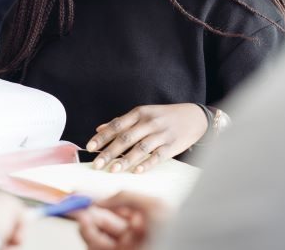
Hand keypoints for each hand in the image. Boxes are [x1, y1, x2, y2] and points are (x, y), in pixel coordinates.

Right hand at [76, 192, 170, 249]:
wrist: (178, 246)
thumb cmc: (175, 230)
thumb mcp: (154, 205)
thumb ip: (127, 197)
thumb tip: (104, 199)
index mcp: (144, 218)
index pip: (115, 207)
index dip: (98, 199)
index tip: (82, 193)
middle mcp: (132, 232)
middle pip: (102, 220)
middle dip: (86, 210)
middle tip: (73, 202)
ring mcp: (124, 245)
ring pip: (96, 234)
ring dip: (84, 222)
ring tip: (78, 213)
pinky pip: (97, 245)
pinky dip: (88, 234)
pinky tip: (84, 223)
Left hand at [86, 104, 207, 172]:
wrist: (194, 117)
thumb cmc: (165, 116)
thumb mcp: (144, 113)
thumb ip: (122, 121)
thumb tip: (99, 128)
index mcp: (140, 113)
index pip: (117, 125)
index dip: (103, 137)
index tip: (90, 148)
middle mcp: (150, 122)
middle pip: (126, 138)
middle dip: (110, 152)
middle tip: (97, 164)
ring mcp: (162, 134)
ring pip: (141, 148)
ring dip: (126, 160)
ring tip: (113, 170)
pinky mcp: (172, 145)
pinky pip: (158, 156)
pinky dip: (147, 163)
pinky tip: (136, 171)